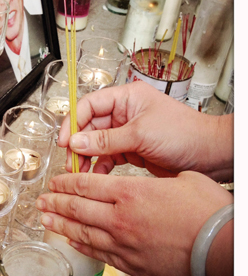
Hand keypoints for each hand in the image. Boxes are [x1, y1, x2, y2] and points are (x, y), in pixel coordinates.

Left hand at [36, 170, 232, 275]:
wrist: (224, 253)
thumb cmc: (210, 216)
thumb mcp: (184, 180)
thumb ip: (157, 181)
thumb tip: (152, 182)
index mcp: (130, 193)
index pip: (85, 184)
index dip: (65, 182)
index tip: (54, 182)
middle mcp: (120, 218)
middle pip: (76, 208)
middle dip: (55, 203)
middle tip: (40, 201)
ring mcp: (123, 244)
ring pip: (82, 232)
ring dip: (60, 225)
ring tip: (45, 220)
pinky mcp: (131, 266)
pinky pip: (99, 254)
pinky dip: (82, 246)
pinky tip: (72, 242)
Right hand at [59, 80, 232, 179]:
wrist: (210, 156)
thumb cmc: (185, 134)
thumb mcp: (140, 134)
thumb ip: (105, 140)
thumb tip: (76, 142)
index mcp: (126, 98)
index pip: (89, 105)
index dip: (73, 122)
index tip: (64, 141)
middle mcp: (123, 113)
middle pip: (88, 126)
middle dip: (77, 145)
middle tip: (70, 162)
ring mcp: (126, 132)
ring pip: (95, 144)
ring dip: (85, 158)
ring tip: (79, 172)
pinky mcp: (130, 150)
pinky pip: (106, 157)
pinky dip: (99, 167)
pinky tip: (95, 177)